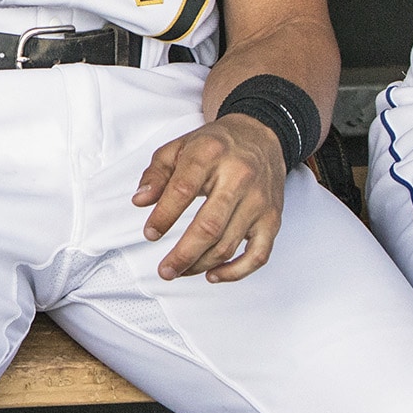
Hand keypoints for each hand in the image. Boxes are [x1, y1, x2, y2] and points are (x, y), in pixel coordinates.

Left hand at [133, 114, 286, 281]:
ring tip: (180, 271)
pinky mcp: (273, 218)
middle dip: (183, 254)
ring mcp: (259, 201)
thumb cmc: (215, 146)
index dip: (164, 216)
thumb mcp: (179, 147)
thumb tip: (140, 201)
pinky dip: (236, 271)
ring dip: (201, 265)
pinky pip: (259, 254)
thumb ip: (156, 174)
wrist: (260, 136)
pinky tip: (214, 275)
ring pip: (230, 244)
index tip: (150, 233)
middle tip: (165, 270)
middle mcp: (238, 178)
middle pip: (209, 226)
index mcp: (209, 155)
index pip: (183, 190)